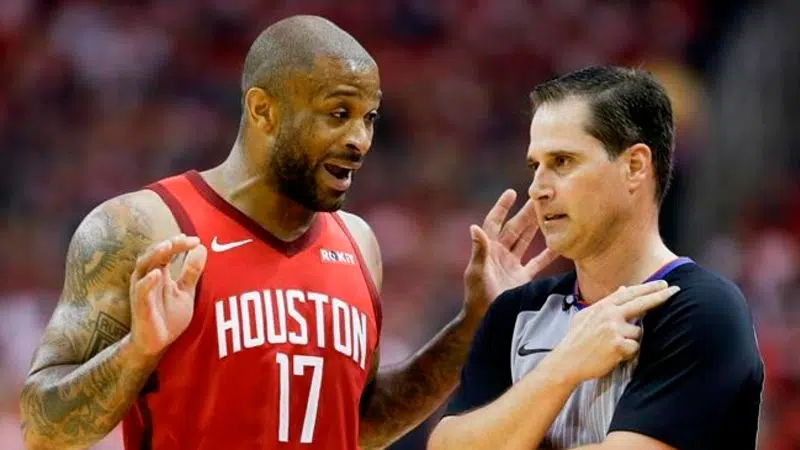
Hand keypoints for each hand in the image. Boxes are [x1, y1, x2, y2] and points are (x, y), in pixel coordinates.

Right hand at [129, 234, 207, 356]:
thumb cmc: (168, 316)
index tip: (196, 240)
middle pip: (153, 254)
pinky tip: (157, 274)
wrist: (157, 344)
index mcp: (158, 273)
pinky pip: (140, 291)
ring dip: (155, 255)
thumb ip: (191, 272)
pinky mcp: (140, 307)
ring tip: (168, 247)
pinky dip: (147, 282)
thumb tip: (201, 248)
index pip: (166, 252)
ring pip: (143, 267)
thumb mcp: (185, 292)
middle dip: (167, 244)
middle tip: (183, 239)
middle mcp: (147, 278)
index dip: (179, 244)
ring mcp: (142, 292)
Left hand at [464, 189, 558, 317]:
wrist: (486, 319)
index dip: (501, 208)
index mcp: (488, 250)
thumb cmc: (477, 296)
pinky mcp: (522, 277)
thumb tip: (474, 227)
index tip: (511, 193)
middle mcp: (500, 254)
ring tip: (550, 213)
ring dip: (536, 228)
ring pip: (526, 241)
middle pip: (515, 229)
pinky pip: (537, 262)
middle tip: (540, 198)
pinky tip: (560, 244)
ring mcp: (512, 264)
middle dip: (525, 214)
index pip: (494, 223)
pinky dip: (548, 254)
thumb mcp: (477, 272)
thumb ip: (479, 250)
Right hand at [547, 280, 679, 384]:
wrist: (567, 360)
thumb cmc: (576, 339)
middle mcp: (610, 314)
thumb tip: (622, 289)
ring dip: (631, 340)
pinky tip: (613, 355)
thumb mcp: (587, 316)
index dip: (648, 288)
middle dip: (659, 295)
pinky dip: (628, 353)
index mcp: (602, 306)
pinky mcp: (618, 345)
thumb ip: (606, 302)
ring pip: (638, 332)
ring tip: (612, 346)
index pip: (629, 293)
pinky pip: (634, 348)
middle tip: (675, 290)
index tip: (663, 284)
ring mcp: (614, 329)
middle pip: (641, 302)